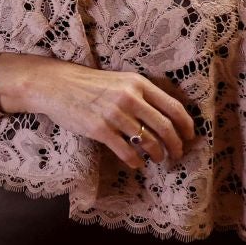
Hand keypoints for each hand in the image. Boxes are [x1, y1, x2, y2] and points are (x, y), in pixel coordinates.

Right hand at [0, 54, 194, 166]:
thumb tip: (167, 117)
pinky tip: (136, 164)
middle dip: (176, 146)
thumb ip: (142, 94)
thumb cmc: (89, 84)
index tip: (189, 137)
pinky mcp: (100, 129)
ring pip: (148, 142)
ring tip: (157, 159)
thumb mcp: (120, 81)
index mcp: (138, 83)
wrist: (56, 85)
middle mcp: (130, 97)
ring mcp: (114, 114)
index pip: (173, 107)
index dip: (186, 126)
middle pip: (166, 128)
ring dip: (157, 154)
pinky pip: (127, 152)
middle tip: (177, 155)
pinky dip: (135, 161)